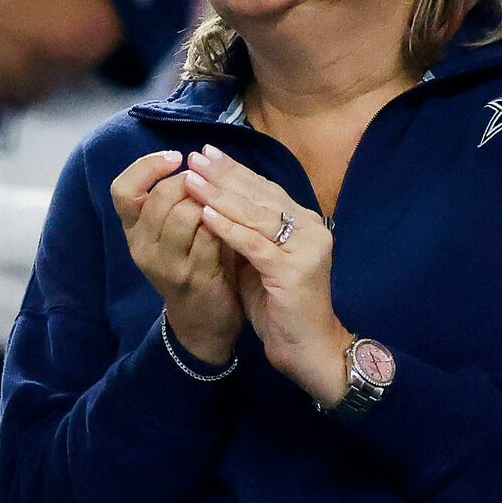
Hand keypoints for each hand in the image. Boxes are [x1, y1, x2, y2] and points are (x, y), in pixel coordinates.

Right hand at [111, 150, 242, 365]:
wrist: (204, 322)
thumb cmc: (194, 264)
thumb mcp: (173, 233)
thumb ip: (177, 200)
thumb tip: (201, 159)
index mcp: (133, 231)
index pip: (122, 190)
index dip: (146, 167)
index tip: (176, 157)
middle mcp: (142, 247)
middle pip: (159, 196)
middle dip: (189, 182)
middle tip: (209, 182)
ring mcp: (166, 264)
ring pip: (184, 213)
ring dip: (209, 202)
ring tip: (223, 202)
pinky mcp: (193, 276)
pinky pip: (208, 235)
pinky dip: (223, 222)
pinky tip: (236, 219)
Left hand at [180, 146, 347, 404]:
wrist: (309, 348)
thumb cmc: (282, 307)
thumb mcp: (262, 261)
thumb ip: (249, 232)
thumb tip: (216, 201)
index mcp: (306, 223)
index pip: (266, 189)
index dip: (235, 170)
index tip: (206, 154)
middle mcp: (310, 228)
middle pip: (260, 195)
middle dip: (224, 175)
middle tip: (195, 156)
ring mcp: (305, 248)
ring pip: (255, 214)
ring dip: (219, 194)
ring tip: (191, 178)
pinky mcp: (294, 270)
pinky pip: (253, 243)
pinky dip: (227, 228)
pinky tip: (204, 214)